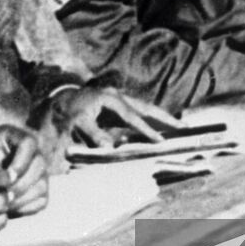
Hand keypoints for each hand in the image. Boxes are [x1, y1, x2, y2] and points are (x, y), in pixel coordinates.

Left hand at [0, 125, 48, 216]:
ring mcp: (39, 171)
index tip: (8, 176)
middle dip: (21, 184)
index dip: (21, 161)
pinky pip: (42, 200)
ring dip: (23, 198)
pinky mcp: (40, 189)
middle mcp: (31, 151)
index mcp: (14, 137)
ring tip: (4, 206)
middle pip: (39, 165)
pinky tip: (9, 210)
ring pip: (42, 184)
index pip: (29, 143)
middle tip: (5, 196)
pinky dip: (26, 207)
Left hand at [51, 86, 183, 148]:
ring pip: (145, 109)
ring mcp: (120, 100)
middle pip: (146, 107)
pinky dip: (150, 121)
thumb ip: (93, 134)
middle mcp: (118, 97)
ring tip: (179, 128)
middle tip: (184, 127)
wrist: (61, 100)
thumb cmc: (69, 111)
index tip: (159, 141)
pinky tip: (159, 131)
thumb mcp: (77, 122)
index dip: (146, 129)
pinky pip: (138, 115)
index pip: (132, 116)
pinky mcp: (119, 108)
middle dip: (165, 118)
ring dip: (161, 119)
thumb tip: (110, 148)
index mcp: (110, 99)